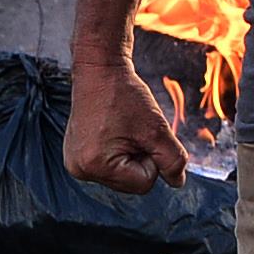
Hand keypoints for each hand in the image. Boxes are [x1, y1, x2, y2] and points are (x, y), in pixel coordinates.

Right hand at [64, 52, 187, 193]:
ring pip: (121, 175)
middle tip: (132, 129)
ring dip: (129, 154)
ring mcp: (75, 163)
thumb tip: (177, 182)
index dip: (152, 158)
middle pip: (131, 182)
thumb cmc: (124, 94)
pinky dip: (117, 150)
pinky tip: (112, 130)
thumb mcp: (156, 128)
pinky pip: (109, 165)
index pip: (143, 184)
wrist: (100, 70)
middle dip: (140, 157)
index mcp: (95, 166)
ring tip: (121, 128)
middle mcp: (79, 170)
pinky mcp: (76, 155)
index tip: (141, 132)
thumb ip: (173, 159)